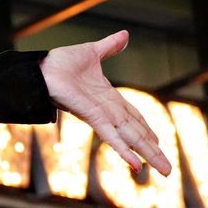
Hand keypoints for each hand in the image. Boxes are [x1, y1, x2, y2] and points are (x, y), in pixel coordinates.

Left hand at [38, 31, 172, 177]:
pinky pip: (111, 135)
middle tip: (168, 169)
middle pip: (136, 133)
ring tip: (164, 171)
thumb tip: (125, 36)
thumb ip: (109, 47)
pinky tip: (136, 165)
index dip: (147, 130)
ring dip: (147, 155)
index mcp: (108, 98)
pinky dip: (124, 150)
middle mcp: (107, 111)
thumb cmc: (58, 63)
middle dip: (153, 151)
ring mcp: (100, 115)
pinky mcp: (91, 116)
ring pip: (130, 138)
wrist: (39, 68)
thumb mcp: (92, 52)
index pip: (134, 118)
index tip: (159, 143)